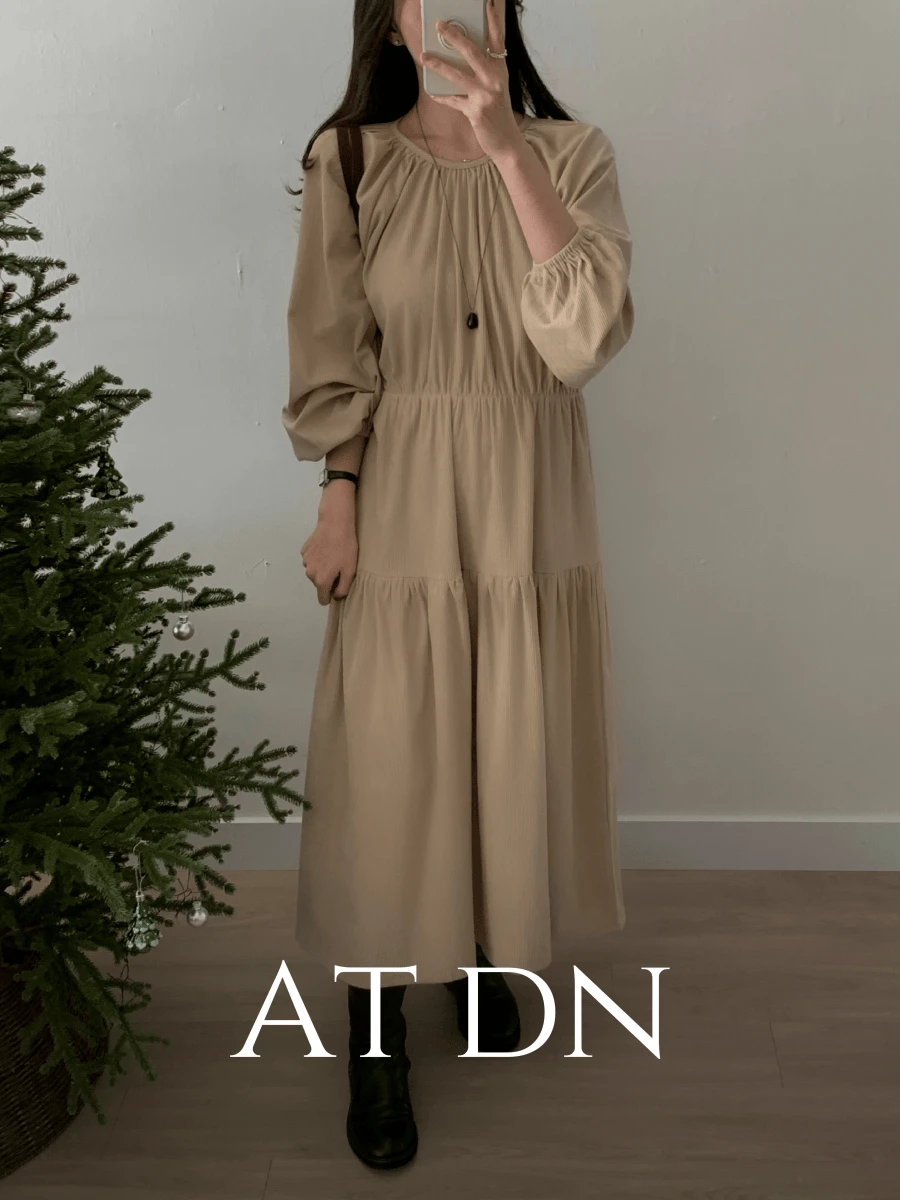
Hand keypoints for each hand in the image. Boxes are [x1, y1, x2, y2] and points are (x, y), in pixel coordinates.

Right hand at [300, 504, 357, 605]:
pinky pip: (311, 561)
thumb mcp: (350, 571)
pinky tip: (325, 548)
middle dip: (327, 579)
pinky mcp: (304, 551)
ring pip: (314, 572)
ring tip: (332, 556)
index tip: (337, 586)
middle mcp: (309, 573)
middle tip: (338, 566)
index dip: (331, 596)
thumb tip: (335, 596)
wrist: (335, 524)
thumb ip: (342, 588)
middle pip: (318, 584)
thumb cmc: (345, 548)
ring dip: (322, 568)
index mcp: (321, 580)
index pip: (322, 599)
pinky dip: (317, 558)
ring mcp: (305, 561)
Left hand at [420, 0, 522, 161]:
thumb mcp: (495, 87)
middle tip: (440, 25)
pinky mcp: (475, 112)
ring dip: (439, 64)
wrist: (507, 142)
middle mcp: (495, 79)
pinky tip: (431, 91)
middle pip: (473, 52)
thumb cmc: (498, 112)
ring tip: (424, 56)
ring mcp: (485, 96)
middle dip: (455, 36)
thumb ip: (482, 70)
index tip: (488, 0)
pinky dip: (442, 97)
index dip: (493, 18)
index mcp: (501, 69)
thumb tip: (458, 55)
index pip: (497, 38)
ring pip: (458, 75)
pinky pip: (453, 101)